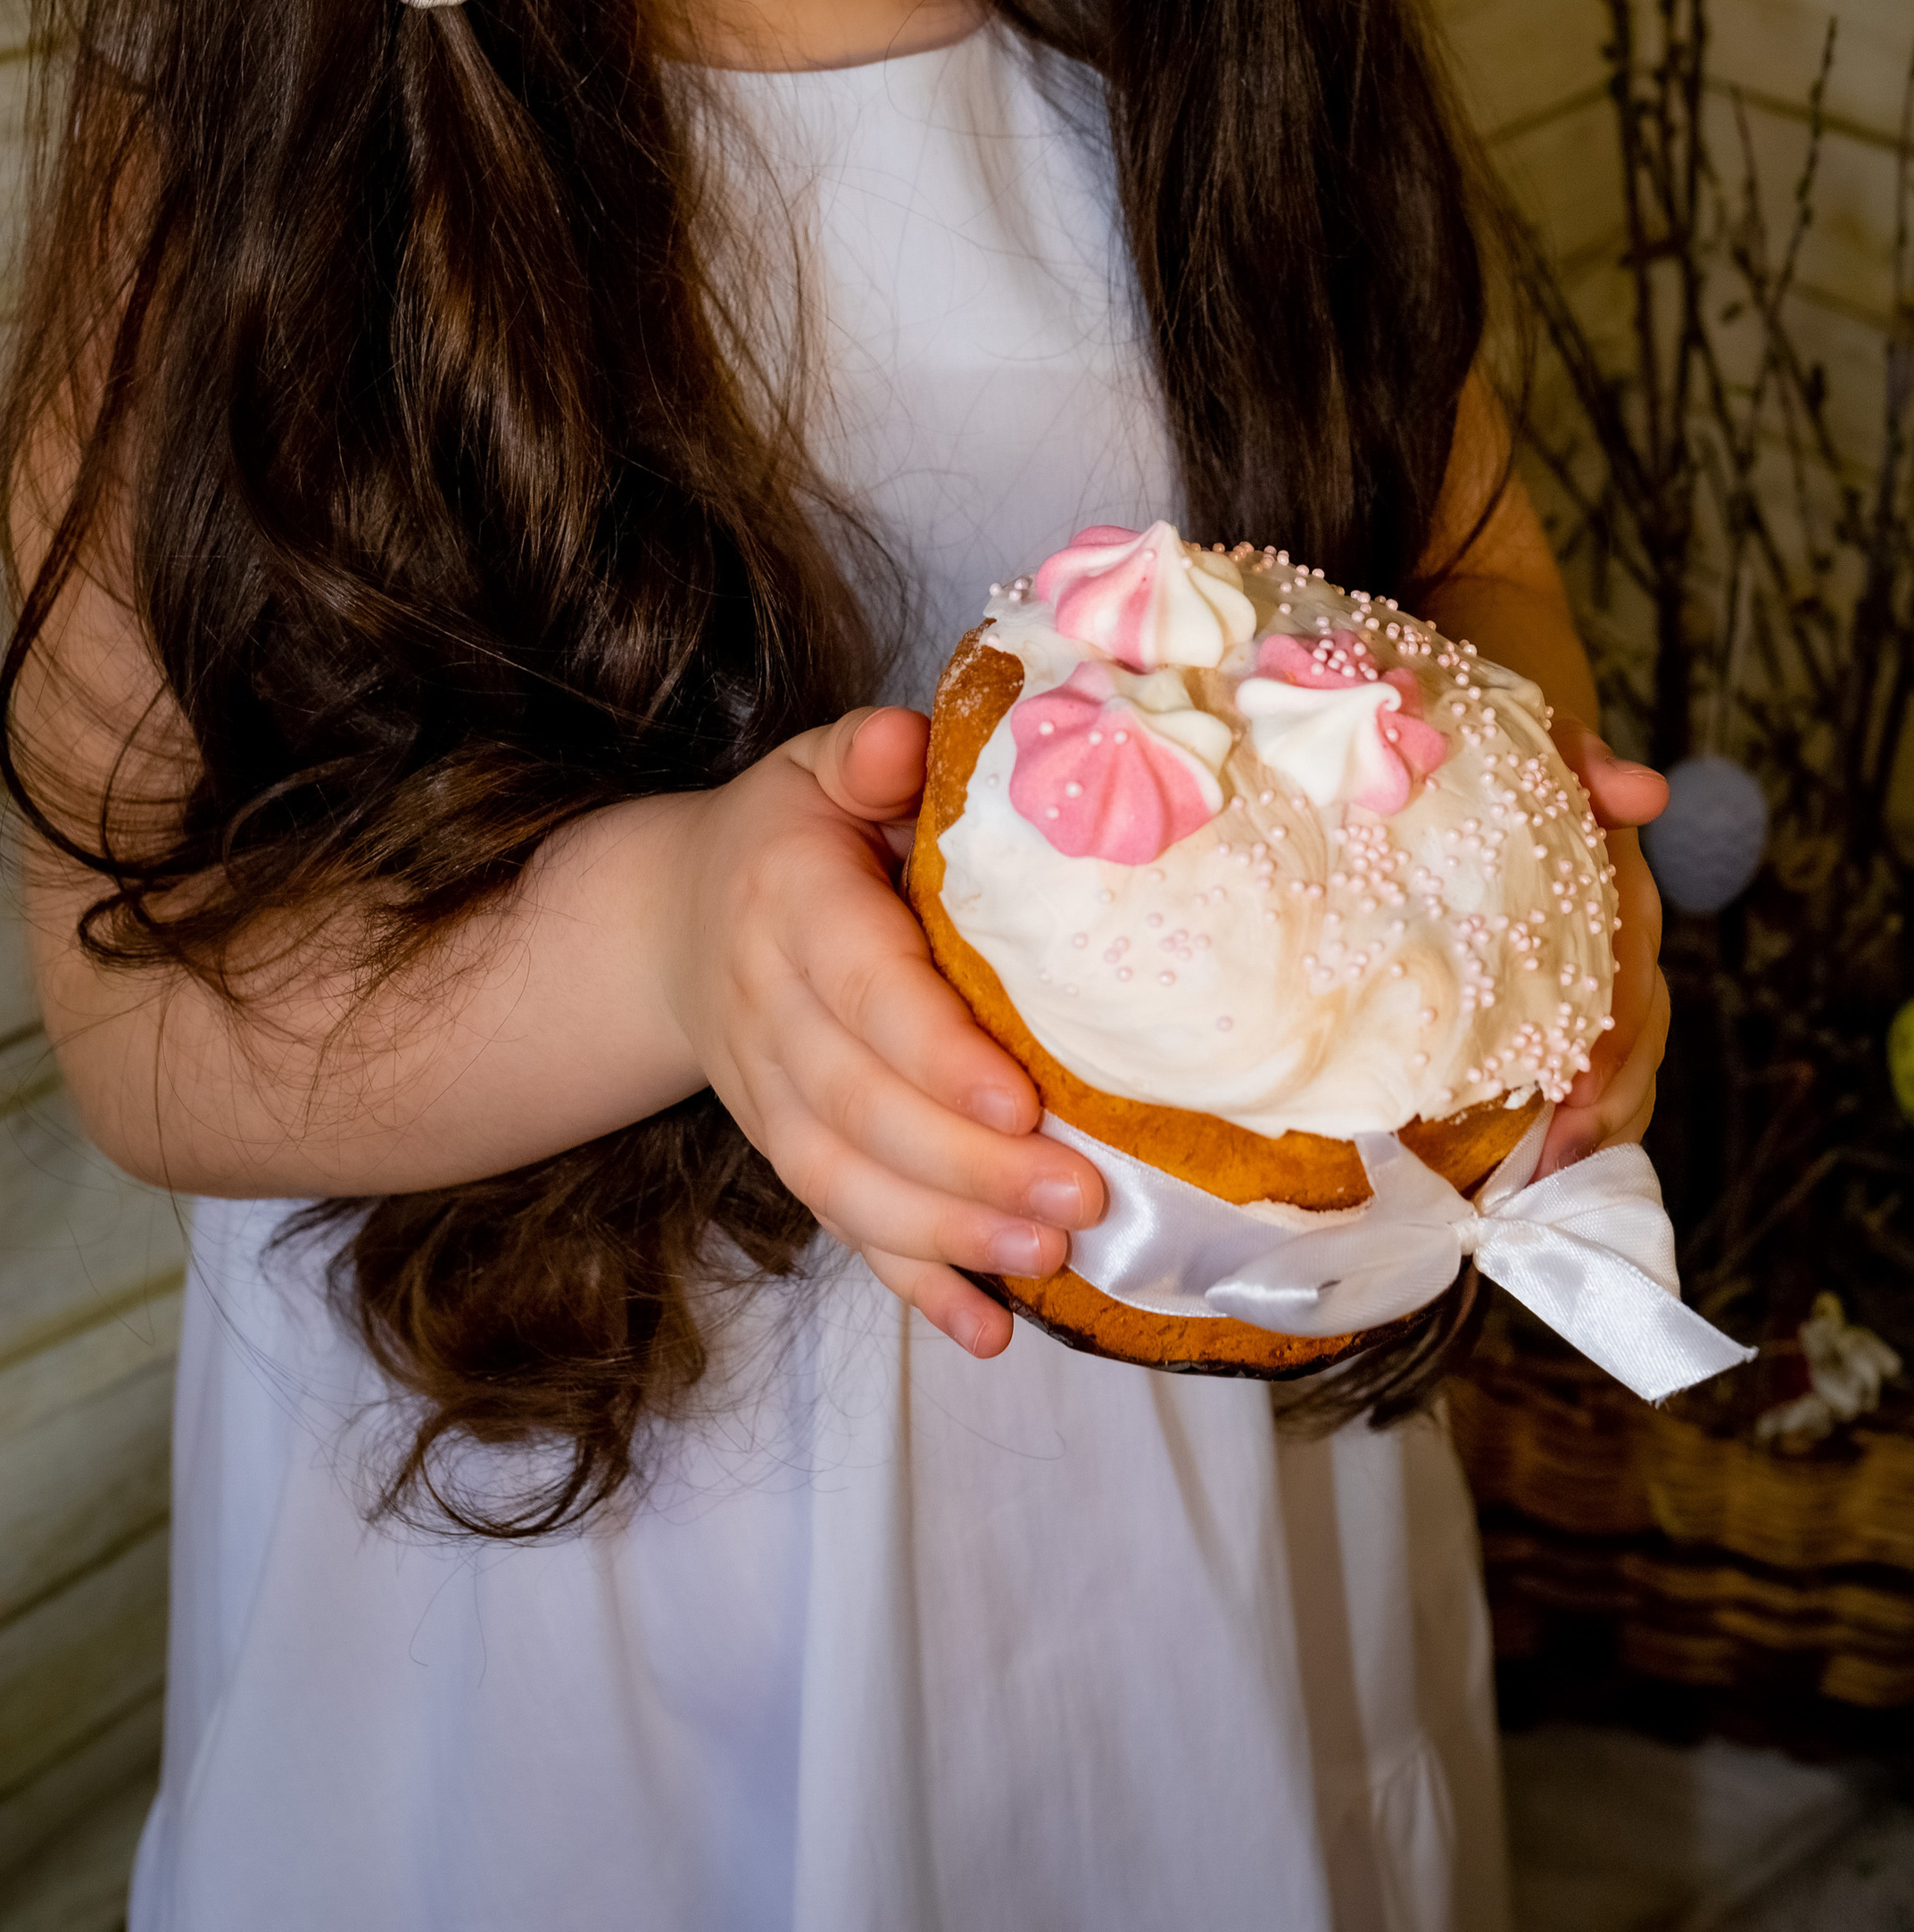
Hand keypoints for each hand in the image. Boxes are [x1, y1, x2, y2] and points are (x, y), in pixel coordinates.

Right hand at [658, 706, 1102, 1358]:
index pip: (863, 990)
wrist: (676, 918)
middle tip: (1080, 1199)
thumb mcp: (818, 767)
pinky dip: (915, 1285)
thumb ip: (867, 755)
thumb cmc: (794, 833)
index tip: (1024, 1102)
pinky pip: (844, 1228)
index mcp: (789, 905)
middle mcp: (769, 1010)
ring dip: (949, 1234)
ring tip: (1053, 1259)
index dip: (937, 1055)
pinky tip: (990, 1329)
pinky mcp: (791, 1152)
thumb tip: (907, 741)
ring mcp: (772, 1097)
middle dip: (969, 1168)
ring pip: (848, 1182)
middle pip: (861, 1107)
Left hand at [1537, 717, 1668, 1176]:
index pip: (1633, 970)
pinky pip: (1590, 1073)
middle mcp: (1621, 944)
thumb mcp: (1548, 742)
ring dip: (1597, 1131)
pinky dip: (1576, 1125)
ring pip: (1626, 1066)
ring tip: (1549, 1188)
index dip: (1619, 1033)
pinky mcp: (1567, 1005)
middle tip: (1560, 1166)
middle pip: (1641, 1038)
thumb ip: (1587, 759)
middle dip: (1612, 1107)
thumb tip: (1644, 792)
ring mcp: (1600, 980)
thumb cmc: (1522, 756)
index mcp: (1618, 891)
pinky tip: (1533, 1174)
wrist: (1509, 754)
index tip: (1583, 1089)